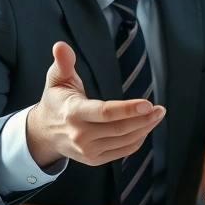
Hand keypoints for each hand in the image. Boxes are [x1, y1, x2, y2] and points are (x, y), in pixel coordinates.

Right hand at [25, 42, 165, 166]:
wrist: (44, 133)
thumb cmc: (56, 101)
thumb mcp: (57, 79)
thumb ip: (63, 62)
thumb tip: (61, 45)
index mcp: (74, 113)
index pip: (105, 112)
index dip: (128, 109)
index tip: (148, 104)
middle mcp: (81, 135)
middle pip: (120, 129)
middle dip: (144, 119)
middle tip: (160, 109)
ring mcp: (88, 150)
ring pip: (124, 141)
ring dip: (145, 129)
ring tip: (157, 116)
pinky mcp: (94, 159)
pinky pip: (122, 151)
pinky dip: (137, 141)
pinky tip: (144, 128)